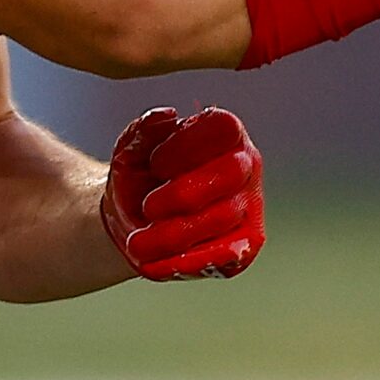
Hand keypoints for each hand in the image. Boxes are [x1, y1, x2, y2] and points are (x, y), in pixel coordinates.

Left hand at [102, 107, 262, 280]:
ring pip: (222, 219)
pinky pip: (225, 255)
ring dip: (173, 234)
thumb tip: (166, 116)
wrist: (132, 223)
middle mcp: (245, 166)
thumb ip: (144, 129)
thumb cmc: (139, 178)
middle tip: (148, 207)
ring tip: (136, 243)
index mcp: (223, 133)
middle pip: (230, 173)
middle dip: (183, 193)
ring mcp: (248, 207)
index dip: (189, 145)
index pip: (223, 128)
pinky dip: (187, 261)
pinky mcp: (245, 245)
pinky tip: (154, 263)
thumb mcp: (131, 149)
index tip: (155, 164)